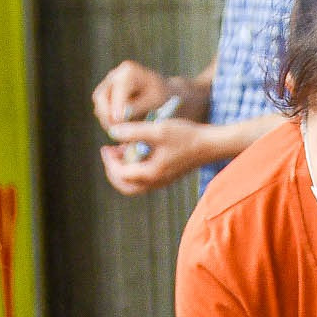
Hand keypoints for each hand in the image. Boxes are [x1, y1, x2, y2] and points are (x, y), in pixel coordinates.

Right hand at [93, 59, 173, 129]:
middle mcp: (115, 75)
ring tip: (119, 132)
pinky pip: (101, 109)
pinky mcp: (106, 94)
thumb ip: (137, 107)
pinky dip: (107, 120)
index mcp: (129, 71)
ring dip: (106, 120)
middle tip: (114, 131)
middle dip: (106, 115)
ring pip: (99, 104)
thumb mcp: (154, 101)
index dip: (116, 106)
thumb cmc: (161, 96)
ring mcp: (108, 84)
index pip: (117, 90)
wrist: (162, 93)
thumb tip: (119, 116)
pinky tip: (119, 129)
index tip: (118, 121)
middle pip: (100, 96)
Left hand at [100, 119, 218, 194]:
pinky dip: (136, 167)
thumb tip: (112, 132)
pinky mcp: (167, 175)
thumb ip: (133, 131)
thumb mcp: (157, 129)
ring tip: (120, 150)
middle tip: (109, 154)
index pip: (121, 174)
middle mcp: (156, 182)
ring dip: (124, 169)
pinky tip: (136, 149)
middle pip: (125, 186)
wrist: (210, 144)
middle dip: (114, 171)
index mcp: (151, 174)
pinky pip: (145, 178)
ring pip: (135, 184)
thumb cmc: (186, 135)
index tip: (106, 147)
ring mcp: (162, 180)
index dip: (109, 161)